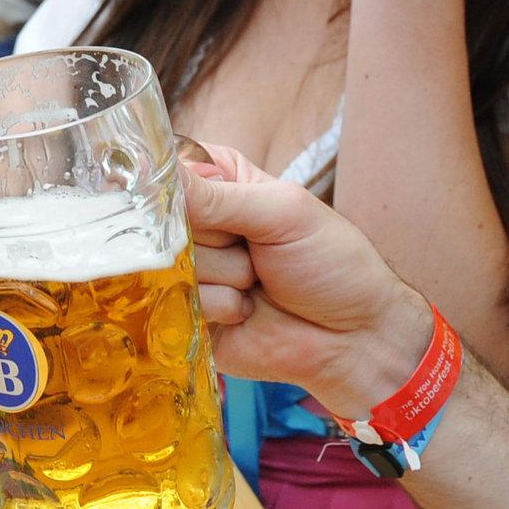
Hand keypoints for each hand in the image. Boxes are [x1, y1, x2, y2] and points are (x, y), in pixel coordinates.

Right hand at [184, 143, 431, 418]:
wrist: (353, 339)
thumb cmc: (332, 263)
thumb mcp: (283, 213)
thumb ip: (218, 196)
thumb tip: (156, 176)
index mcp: (220, 183)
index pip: (169, 170)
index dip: (180, 189)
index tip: (213, 208)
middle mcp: (198, 224)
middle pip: (161, 218)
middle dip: (212, 238)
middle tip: (253, 249)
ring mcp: (189, 270)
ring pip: (169, 262)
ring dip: (223, 276)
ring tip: (257, 282)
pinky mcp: (185, 312)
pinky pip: (177, 301)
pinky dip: (219, 307)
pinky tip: (247, 310)